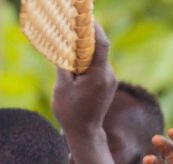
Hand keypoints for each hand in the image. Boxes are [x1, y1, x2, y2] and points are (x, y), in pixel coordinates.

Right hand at [52, 24, 117, 140]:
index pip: (101, 44)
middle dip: (87, 40)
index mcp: (99, 75)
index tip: (85, 19)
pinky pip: (99, 68)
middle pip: (99, 50)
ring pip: (98, 60)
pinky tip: (77, 66)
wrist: (85, 134)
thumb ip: (63, 66)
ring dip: (86, 54)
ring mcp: (110, 80)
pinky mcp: (108, 85)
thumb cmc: (71, 113)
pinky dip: (89, 64)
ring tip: (72, 50)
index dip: (94, 29)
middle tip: (74, 31)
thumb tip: (62, 48)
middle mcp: (109, 75)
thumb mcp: (62, 88)